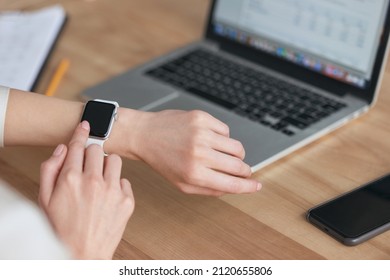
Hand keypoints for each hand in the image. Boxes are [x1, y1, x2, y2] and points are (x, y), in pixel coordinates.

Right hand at [39, 121, 133, 258]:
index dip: (81, 133)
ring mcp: (113, 191)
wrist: (82, 253)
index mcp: (71, 178)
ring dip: (107, 166)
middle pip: (98, 149)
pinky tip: (107, 197)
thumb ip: (50, 169)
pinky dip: (117, 185)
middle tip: (88, 166)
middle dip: (92, 154)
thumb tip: (62, 149)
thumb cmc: (61, 228)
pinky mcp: (127, 201)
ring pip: (115, 160)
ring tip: (99, 180)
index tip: (86, 125)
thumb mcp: (44, 199)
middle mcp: (94, 181)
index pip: (78, 145)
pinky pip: (125, 181)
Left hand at [128, 110, 260, 195]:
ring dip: (235, 153)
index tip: (257, 185)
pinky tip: (208, 139)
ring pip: (236, 147)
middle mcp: (199, 154)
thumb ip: (210, 190)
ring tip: (221, 154)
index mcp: (194, 174)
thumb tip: (235, 187)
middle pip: (239, 165)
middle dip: (245, 170)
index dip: (248, 186)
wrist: (144, 135)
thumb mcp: (182, 184)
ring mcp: (201, 133)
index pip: (232, 184)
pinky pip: (225, 130)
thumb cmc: (163, 162)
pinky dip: (222, 137)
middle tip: (242, 170)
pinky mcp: (201, 118)